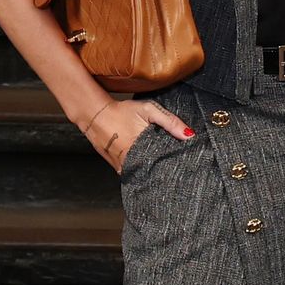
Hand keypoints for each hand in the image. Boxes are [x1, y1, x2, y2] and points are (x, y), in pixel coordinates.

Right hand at [79, 97, 194, 170]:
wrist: (94, 114)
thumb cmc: (122, 110)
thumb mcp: (148, 110)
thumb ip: (170, 122)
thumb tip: (190, 135)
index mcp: (141, 150)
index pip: (163, 165)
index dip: (172, 164)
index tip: (180, 164)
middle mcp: (131, 161)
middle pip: (153, 172)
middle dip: (162, 169)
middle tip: (171, 167)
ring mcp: (121, 165)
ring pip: (141, 173)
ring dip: (149, 171)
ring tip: (158, 166)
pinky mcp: (115, 165)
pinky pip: (130, 172)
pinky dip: (137, 169)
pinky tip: (143, 163)